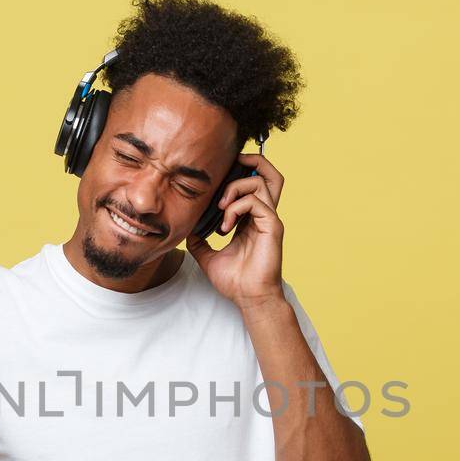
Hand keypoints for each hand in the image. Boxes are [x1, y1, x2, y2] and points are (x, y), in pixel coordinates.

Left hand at [185, 152, 287, 308]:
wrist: (248, 298)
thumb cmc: (235, 281)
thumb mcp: (208, 256)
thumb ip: (199, 240)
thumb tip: (186, 230)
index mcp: (251, 218)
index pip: (252, 183)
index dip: (238, 172)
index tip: (217, 177)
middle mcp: (263, 214)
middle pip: (268, 173)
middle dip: (250, 162)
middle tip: (229, 167)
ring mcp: (269, 219)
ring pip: (259, 182)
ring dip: (234, 189)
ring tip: (221, 207)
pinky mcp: (272, 226)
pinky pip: (255, 202)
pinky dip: (236, 208)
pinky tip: (225, 225)